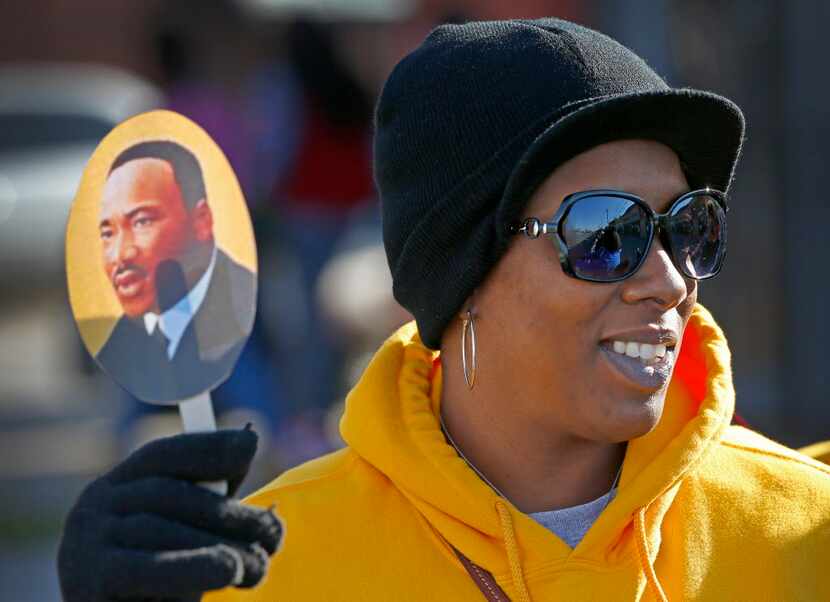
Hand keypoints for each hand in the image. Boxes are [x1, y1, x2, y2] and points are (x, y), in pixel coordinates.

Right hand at [58, 428, 281, 600]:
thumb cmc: (160, 591)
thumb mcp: (186, 538)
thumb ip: (210, 502)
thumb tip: (247, 443)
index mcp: (117, 488)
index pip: (163, 455)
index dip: (207, 447)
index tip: (249, 447)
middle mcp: (94, 508)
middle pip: (167, 494)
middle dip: (227, 512)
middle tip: (273, 536)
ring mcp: (82, 544)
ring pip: (158, 529)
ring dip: (219, 544)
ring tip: (258, 567)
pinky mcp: (86, 583)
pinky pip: (143, 569)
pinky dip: (190, 567)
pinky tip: (227, 570)